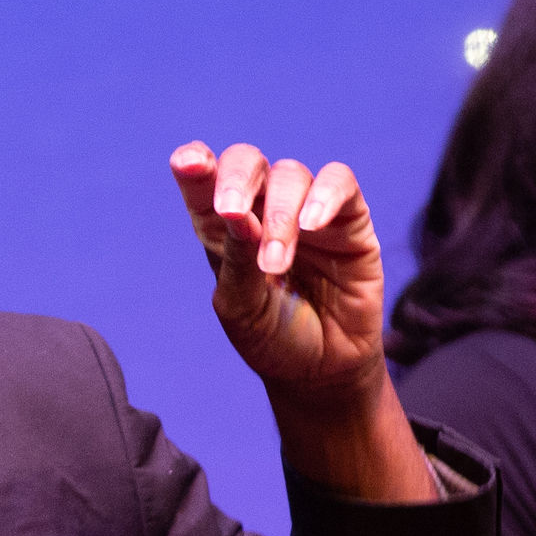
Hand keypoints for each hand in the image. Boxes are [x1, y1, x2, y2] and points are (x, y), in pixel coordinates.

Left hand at [169, 141, 390, 402]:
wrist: (322, 372)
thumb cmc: (272, 339)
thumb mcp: (242, 308)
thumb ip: (237, 261)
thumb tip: (238, 213)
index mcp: (223, 227)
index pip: (203, 181)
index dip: (194, 163)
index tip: (187, 164)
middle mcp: (263, 210)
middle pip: (247, 162)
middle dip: (236, 179)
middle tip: (231, 211)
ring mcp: (306, 210)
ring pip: (290, 174)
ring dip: (280, 215)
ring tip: (276, 265)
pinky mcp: (348, 219)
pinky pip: (339, 182)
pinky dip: (325, 196)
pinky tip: (313, 225)